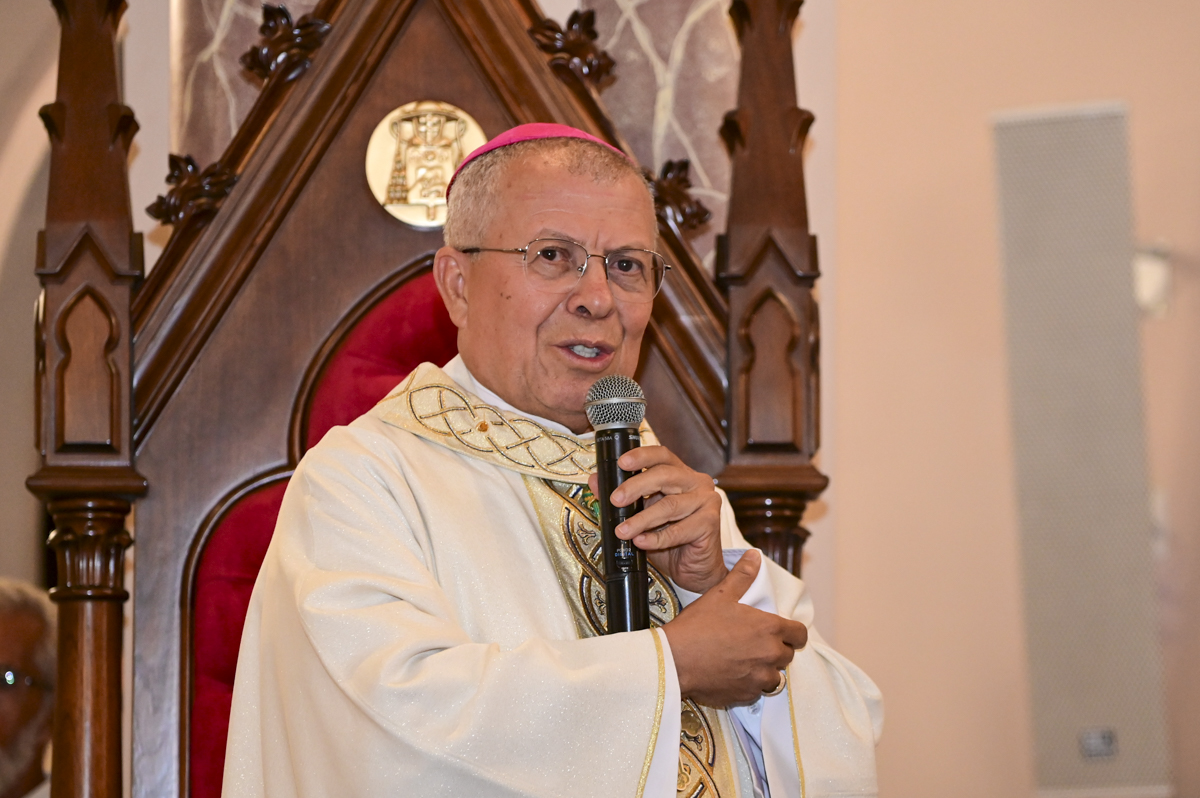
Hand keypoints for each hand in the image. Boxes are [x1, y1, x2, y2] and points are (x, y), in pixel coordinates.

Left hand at [587, 444, 724, 592]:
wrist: (694, 568)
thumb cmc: (671, 539)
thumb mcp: (642, 515)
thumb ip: (622, 497)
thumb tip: (595, 481)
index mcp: (681, 474)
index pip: (662, 455)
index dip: (642, 456)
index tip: (621, 463)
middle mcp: (697, 482)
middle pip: (665, 475)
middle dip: (636, 487)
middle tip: (615, 500)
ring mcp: (707, 501)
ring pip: (670, 505)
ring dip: (642, 519)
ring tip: (622, 531)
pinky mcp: (711, 523)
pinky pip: (679, 530)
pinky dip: (656, 538)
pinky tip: (641, 542)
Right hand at [662, 551, 807, 706]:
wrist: (675, 661)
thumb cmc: (697, 626)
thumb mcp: (720, 595)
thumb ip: (742, 575)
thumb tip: (754, 556)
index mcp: (769, 628)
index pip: (800, 634)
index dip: (793, 632)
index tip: (782, 632)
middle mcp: (770, 655)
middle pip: (788, 655)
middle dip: (775, 649)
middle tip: (754, 643)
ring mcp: (759, 679)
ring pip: (775, 676)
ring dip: (764, 669)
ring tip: (744, 660)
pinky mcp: (747, 696)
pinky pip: (757, 691)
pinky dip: (749, 684)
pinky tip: (732, 674)